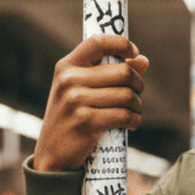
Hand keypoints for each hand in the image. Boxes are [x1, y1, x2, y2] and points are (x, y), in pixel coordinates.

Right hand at [34, 35, 149, 171]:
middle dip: (137, 84)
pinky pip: (124, 115)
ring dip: (137, 105)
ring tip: (133, 111)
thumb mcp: (81, 90)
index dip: (122, 44)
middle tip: (136, 94)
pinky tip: (131, 123)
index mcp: (66, 66)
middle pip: (123, 71)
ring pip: (127, 95)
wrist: (52, 153)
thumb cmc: (72, 117)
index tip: (134, 54)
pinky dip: (134, 120)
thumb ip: (109, 72)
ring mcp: (76, 100)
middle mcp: (69, 80)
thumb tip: (143, 60)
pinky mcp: (86, 121)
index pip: (98, 42)